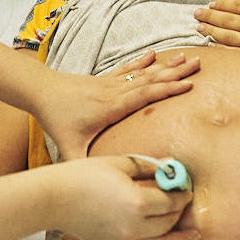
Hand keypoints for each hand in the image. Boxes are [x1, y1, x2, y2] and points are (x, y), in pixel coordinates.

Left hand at [35, 51, 199, 159]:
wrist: (40, 91)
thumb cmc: (55, 119)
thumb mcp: (68, 146)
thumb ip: (82, 166)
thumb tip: (93, 186)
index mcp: (112, 107)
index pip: (145, 96)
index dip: (168, 90)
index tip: (190, 85)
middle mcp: (115, 91)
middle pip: (151, 80)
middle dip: (176, 73)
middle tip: (198, 64)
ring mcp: (110, 82)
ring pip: (143, 72)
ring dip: (165, 65)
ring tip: (185, 57)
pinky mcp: (103, 79)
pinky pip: (128, 69)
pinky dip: (142, 62)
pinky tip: (154, 54)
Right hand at [46, 155, 199, 239]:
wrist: (53, 198)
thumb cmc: (81, 177)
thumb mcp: (120, 164)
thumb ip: (149, 167)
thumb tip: (169, 167)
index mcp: (138, 204)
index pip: (172, 203)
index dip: (182, 195)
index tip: (185, 189)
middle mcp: (134, 227)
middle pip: (169, 223)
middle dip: (180, 213)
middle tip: (185, 203)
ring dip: (176, 237)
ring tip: (189, 236)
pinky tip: (159, 235)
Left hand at [194, 0, 239, 88]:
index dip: (223, 3)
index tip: (212, 3)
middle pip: (230, 18)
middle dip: (211, 14)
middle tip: (196, 13)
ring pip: (228, 35)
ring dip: (211, 30)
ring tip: (199, 27)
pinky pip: (235, 53)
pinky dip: (221, 49)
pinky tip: (211, 46)